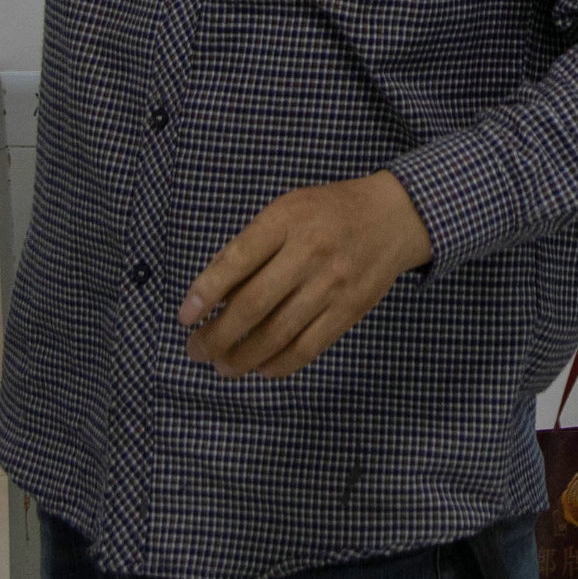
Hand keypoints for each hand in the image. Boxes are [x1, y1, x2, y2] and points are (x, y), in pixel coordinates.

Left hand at [180, 171, 433, 379]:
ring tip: (222, 366)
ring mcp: (332, 284)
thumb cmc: (328, 212)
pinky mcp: (350, 310)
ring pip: (278, 334)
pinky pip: (308, 347)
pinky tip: (260, 369)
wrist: (392, 217)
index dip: (206, 291)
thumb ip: (250, 246)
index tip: (185, 316)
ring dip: (242, 358)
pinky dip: (279, 365)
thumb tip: (211, 294)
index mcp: (286, 220)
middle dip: (217, 336)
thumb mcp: (286, 210)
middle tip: (196, 350)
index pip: (237, 259)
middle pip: (253, 305)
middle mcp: (309, 252)